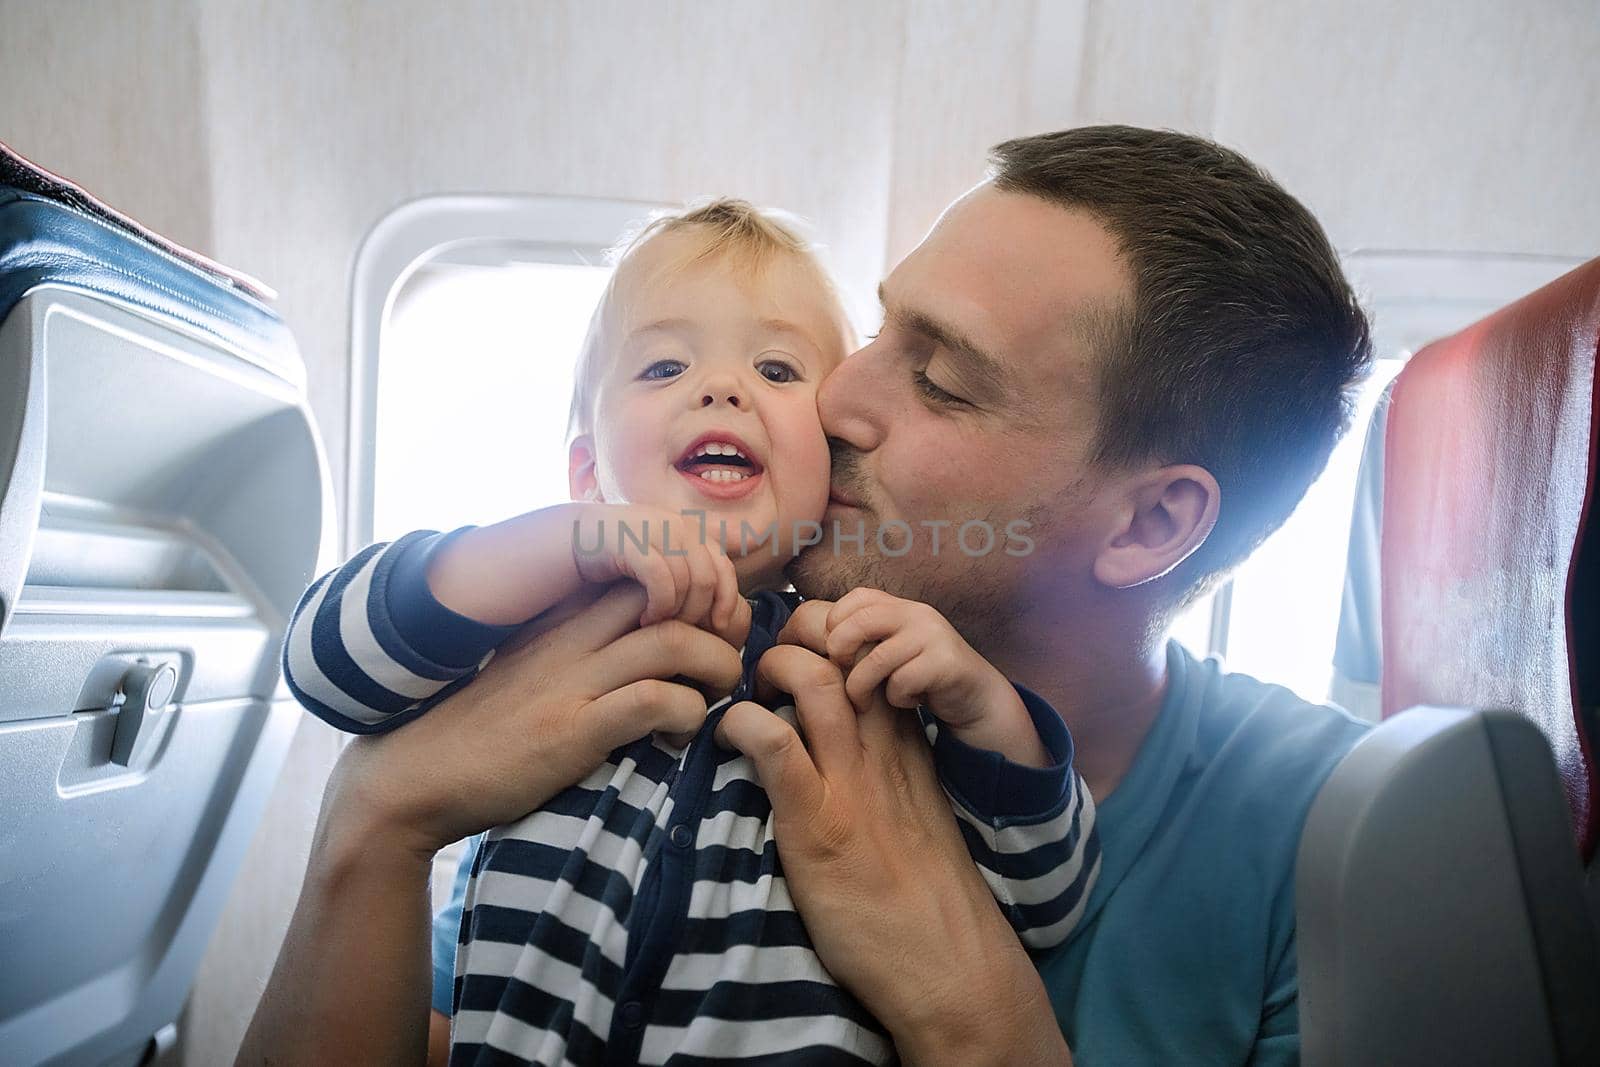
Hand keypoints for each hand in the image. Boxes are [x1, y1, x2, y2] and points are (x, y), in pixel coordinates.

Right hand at [331, 581, 743, 858]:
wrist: (414, 777)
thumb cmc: (480, 731)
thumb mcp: (533, 673)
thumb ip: (580, 653)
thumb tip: (641, 651)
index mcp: (564, 620)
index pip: (649, 578)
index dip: (698, 598)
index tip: (713, 633)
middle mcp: (571, 638)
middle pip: (675, 598)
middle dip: (722, 624)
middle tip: (731, 662)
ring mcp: (572, 681)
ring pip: (677, 642)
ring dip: (718, 667)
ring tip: (719, 695)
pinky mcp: (572, 728)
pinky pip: (653, 699)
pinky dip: (687, 713)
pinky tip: (682, 735)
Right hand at [571, 502, 749, 644]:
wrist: (558, 542)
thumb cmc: (609, 565)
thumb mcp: (655, 565)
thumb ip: (688, 575)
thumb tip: (728, 608)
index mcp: (687, 530)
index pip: (724, 566)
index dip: (727, 600)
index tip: (718, 630)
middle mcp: (675, 524)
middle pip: (711, 577)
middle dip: (701, 612)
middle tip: (683, 635)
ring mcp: (652, 528)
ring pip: (691, 580)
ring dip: (679, 613)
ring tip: (660, 629)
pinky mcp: (627, 540)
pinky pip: (662, 578)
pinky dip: (660, 606)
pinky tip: (645, 621)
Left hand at [713, 610, 1072, 1065]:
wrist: (951, 962)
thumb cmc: (925, 899)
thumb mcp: (917, 815)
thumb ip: (888, 776)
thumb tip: (840, 755)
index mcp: (909, 746)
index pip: (872, 660)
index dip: (831, 641)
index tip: (801, 653)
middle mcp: (885, 750)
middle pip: (842, 652)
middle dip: (795, 638)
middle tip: (763, 666)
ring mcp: (851, 782)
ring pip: (812, 679)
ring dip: (769, 669)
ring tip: (744, 691)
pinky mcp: (818, 821)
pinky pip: (774, 743)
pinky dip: (742, 725)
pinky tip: (726, 737)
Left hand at [812, 592, 1046, 767]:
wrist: (977, 697)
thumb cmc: (921, 676)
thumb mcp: (890, 651)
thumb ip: (861, 640)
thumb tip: (806, 645)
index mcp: (899, 607)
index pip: (856, 598)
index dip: (833, 622)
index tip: (828, 651)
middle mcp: (916, 614)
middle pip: (859, 621)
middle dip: (839, 651)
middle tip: (839, 675)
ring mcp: (933, 637)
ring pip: (875, 659)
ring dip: (862, 687)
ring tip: (867, 701)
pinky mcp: (946, 664)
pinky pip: (902, 683)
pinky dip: (897, 699)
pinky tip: (909, 702)